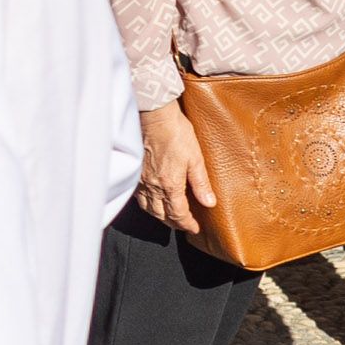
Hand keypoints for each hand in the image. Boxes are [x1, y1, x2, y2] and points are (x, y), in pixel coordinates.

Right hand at [133, 102, 214, 234]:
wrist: (154, 116)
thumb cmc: (176, 133)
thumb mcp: (195, 158)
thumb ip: (201, 183)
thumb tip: (209, 203)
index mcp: (170, 185)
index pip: (178, 214)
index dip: (187, 224)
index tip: (194, 228)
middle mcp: (154, 187)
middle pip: (161, 215)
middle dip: (173, 223)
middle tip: (184, 225)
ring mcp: (142, 180)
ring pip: (148, 208)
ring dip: (160, 216)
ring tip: (169, 216)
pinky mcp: (136, 172)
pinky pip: (139, 197)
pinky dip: (148, 204)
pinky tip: (153, 200)